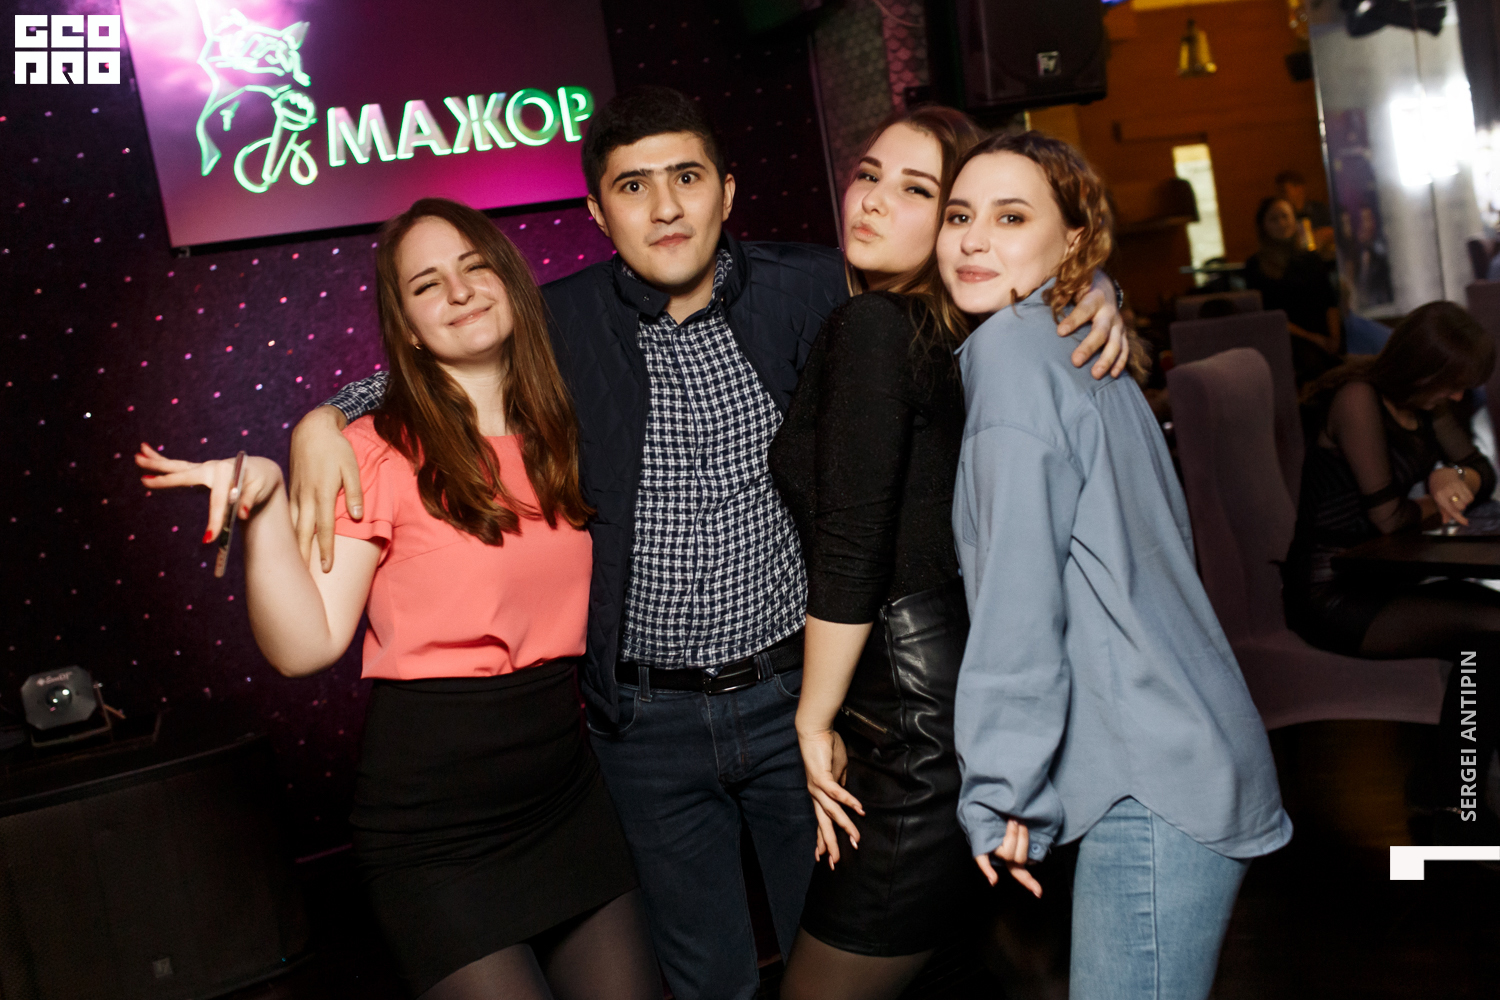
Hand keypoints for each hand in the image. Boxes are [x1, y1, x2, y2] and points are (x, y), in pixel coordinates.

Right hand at [135, 444, 282, 539]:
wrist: (262, 471)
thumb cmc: (261, 481)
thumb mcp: (260, 490)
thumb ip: (249, 500)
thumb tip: (241, 514)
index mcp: (226, 472)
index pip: (217, 500)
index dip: (214, 520)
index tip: (208, 539)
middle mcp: (212, 467)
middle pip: (185, 475)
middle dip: (166, 480)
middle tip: (145, 482)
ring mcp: (205, 468)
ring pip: (177, 467)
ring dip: (157, 463)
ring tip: (137, 457)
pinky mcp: (201, 471)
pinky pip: (179, 467)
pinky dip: (163, 461)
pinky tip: (146, 452)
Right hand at [288, 406, 359, 572]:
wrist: (312, 429)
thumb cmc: (336, 448)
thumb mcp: (352, 467)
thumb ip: (356, 493)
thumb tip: (358, 518)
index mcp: (323, 493)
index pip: (325, 528)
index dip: (327, 549)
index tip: (327, 568)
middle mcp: (306, 497)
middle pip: (304, 532)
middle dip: (304, 556)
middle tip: (304, 579)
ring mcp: (295, 494)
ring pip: (292, 526)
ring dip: (292, 547)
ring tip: (292, 567)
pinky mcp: (290, 490)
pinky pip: (286, 515)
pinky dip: (285, 531)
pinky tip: (285, 543)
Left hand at [797, 727, 863, 868]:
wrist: (815, 731)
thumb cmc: (826, 748)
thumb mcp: (837, 771)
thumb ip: (840, 785)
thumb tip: (847, 798)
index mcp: (818, 794)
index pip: (821, 821)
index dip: (822, 839)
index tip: (823, 857)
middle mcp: (815, 794)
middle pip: (823, 824)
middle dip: (830, 844)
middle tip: (835, 862)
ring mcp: (817, 787)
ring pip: (831, 812)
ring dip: (844, 826)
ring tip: (856, 839)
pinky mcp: (821, 777)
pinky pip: (836, 793)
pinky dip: (848, 801)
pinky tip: (859, 810)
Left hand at [974, 819, 1042, 897]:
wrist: (985, 802)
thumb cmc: (1004, 814)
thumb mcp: (1021, 825)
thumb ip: (1027, 834)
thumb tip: (1035, 837)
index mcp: (1011, 855)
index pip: (1021, 872)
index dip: (1029, 882)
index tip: (1038, 893)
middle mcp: (1002, 856)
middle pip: (1019, 859)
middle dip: (1023, 839)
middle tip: (1020, 822)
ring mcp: (992, 851)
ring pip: (1009, 854)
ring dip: (1013, 835)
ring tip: (1012, 819)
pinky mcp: (981, 844)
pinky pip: (982, 858)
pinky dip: (988, 870)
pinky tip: (993, 880)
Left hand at [1060, 280, 1127, 378]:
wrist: (1104, 287)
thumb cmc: (1080, 290)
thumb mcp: (1072, 286)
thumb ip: (1060, 294)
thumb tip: (1039, 298)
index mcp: (1095, 297)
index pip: (1084, 309)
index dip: (1073, 320)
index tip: (1060, 332)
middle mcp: (1109, 312)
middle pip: (1101, 332)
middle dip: (1089, 347)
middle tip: (1075, 362)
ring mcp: (1117, 324)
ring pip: (1115, 343)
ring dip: (1106, 360)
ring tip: (1095, 375)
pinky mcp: (1121, 334)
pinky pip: (1124, 349)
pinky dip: (1120, 362)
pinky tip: (1112, 375)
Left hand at [1429, 466, 1473, 525]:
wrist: (1441, 474)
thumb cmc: (1438, 490)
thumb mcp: (1437, 500)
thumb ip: (1443, 511)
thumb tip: (1445, 522)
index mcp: (1440, 496)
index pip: (1451, 509)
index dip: (1459, 518)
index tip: (1466, 523)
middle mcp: (1448, 491)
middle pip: (1461, 506)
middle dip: (1459, 508)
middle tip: (1454, 504)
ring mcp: (1456, 486)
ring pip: (1467, 501)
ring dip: (1464, 503)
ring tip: (1458, 499)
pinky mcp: (1463, 483)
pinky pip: (1471, 496)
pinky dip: (1468, 499)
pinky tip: (1462, 496)